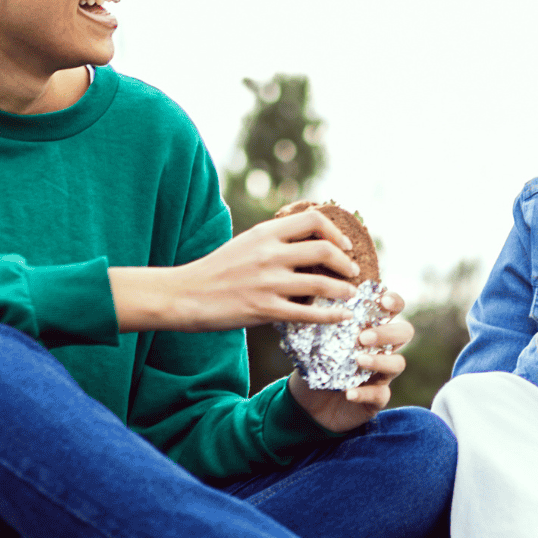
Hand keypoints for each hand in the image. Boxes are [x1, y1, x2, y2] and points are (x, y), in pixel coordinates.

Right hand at [111, 210, 360, 331]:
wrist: (184, 294)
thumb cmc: (215, 270)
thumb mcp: (245, 243)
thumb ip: (273, 240)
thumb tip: (306, 240)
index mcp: (265, 233)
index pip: (313, 220)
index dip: (336, 232)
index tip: (344, 245)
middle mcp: (269, 253)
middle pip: (324, 249)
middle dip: (346, 262)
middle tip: (353, 272)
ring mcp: (268, 282)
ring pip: (322, 282)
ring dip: (344, 290)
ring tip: (350, 294)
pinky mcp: (264, 309)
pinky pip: (308, 313)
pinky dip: (331, 315)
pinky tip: (340, 317)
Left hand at [291, 291, 412, 432]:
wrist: (307, 403)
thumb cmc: (314, 363)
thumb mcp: (311, 338)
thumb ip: (318, 317)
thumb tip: (313, 294)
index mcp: (370, 327)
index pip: (392, 308)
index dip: (394, 302)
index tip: (383, 301)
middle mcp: (382, 348)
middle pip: (404, 333)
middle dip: (387, 332)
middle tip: (363, 337)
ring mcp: (382, 374)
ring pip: (398, 363)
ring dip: (380, 360)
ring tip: (359, 361)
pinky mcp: (377, 398)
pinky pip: (381, 395)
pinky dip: (365, 393)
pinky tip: (349, 393)